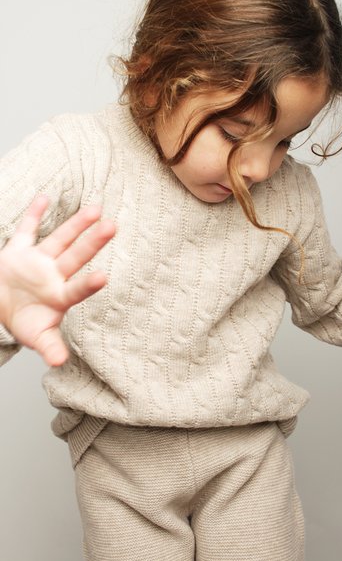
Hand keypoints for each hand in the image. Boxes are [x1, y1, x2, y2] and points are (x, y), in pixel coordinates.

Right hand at [0, 195, 115, 366]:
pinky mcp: (19, 251)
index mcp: (59, 297)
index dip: (88, 285)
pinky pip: (27, 229)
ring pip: (59, 239)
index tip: (104, 277)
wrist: (1, 305)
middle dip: (92, 242)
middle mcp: (53, 275)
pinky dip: (34, 214)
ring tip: (96, 209)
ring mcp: (38, 261)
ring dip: (75, 224)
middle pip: (75, 256)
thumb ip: (49, 347)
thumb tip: (59, 362)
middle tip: (112, 226)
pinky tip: (45, 198)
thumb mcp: (35, 337)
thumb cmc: (24, 321)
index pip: (76, 289)